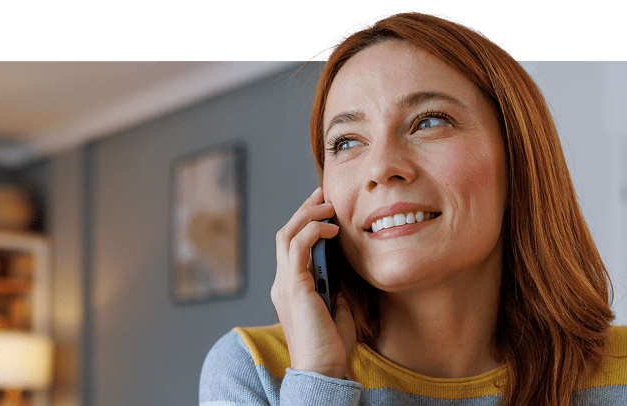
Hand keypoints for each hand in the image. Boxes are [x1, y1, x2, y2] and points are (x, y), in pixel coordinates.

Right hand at [272, 187, 357, 379]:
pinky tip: (331, 228)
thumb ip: (337, 289)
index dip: (307, 223)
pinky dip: (312, 231)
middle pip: (285, 234)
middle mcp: (282, 283)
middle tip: (324, 194)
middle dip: (305, 210)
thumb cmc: (331, 347)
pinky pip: (297, 247)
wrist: (322, 369)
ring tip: (328, 204)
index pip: (292, 247)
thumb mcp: (338, 310)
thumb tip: (344, 271)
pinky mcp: (293, 286)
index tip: (326, 209)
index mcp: (291, 289)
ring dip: (307, 215)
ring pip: (287, 235)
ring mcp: (285, 284)